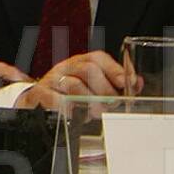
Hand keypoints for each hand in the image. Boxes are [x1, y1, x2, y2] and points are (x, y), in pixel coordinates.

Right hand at [17, 51, 135, 108]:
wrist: (35, 100)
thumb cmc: (68, 93)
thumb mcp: (92, 86)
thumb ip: (115, 85)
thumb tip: (137, 83)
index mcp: (80, 62)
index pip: (98, 58)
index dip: (115, 70)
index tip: (127, 84)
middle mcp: (66, 68)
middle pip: (88, 70)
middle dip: (104, 89)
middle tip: (112, 104)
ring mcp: (52, 80)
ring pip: (73, 84)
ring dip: (89, 100)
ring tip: (97, 112)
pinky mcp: (39, 94)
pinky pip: (54, 99)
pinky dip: (68, 108)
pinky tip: (76, 114)